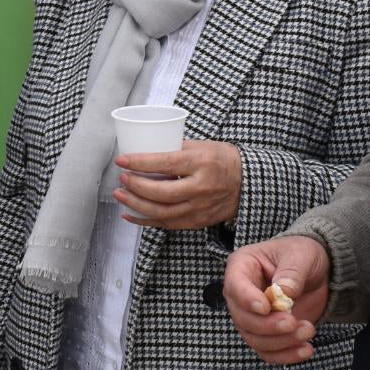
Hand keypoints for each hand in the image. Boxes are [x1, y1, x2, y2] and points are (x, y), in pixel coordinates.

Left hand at [112, 139, 240, 229]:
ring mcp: (200, 208)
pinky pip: (167, 224)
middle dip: (135, 186)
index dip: (139, 163)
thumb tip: (146, 150)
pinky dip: (146, 221)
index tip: (122, 160)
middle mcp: (200, 188)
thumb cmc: (223, 159)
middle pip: (161, 192)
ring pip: (162, 212)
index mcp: (201, 163)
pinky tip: (130, 214)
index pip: (164, 163)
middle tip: (122, 178)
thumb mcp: (203, 146)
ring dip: (136, 205)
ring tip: (120, 195)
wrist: (249, 183)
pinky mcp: (198, 221)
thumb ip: (176, 148)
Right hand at [225, 235, 330, 364]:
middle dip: (269, 326)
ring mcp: (252, 316)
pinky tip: (306, 349)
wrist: (315, 272)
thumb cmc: (301, 255)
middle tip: (293, 322)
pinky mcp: (267, 333)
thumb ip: (292, 273)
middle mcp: (241, 294)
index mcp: (242, 267)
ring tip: (308, 330)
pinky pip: (268, 352)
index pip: (235, 286)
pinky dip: (286, 355)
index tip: (266, 307)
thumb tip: (284, 292)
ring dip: (281, 341)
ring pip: (255, 339)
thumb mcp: (301, 255)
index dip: (247, 299)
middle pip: (242, 318)